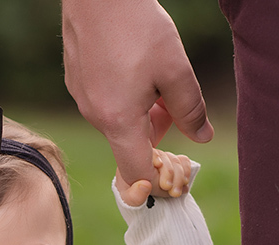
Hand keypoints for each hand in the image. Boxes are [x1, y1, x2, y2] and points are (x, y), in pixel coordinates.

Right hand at [62, 0, 212, 185]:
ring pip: (118, 120)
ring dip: (140, 111)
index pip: (135, 173)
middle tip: (174, 99)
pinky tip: (133, 64)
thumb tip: (202, 136)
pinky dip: (123, 95)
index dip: (156, 182)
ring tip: (155, 74)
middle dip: (155, 131)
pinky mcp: (76, 81)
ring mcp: (81, 98)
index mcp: (118, 122)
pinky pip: (104, 102)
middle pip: (129, 143)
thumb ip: (191, 109)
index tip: (172, 176)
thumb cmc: (138, 28)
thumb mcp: (177, 70)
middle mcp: (94, 116)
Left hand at [115, 149, 191, 205]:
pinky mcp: (175, 165)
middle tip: (169, 189)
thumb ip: (134, 195)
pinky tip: (184, 183)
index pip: (147, 153)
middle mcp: (151, 156)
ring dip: (179, 176)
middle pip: (164, 156)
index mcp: (136, 159)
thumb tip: (145, 185)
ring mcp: (164, 160)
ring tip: (176, 192)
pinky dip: (186, 171)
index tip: (158, 165)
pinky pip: (184, 161)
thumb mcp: (130, 200)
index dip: (154, 157)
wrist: (144, 202)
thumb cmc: (134, 198)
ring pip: (175, 160)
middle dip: (169, 172)